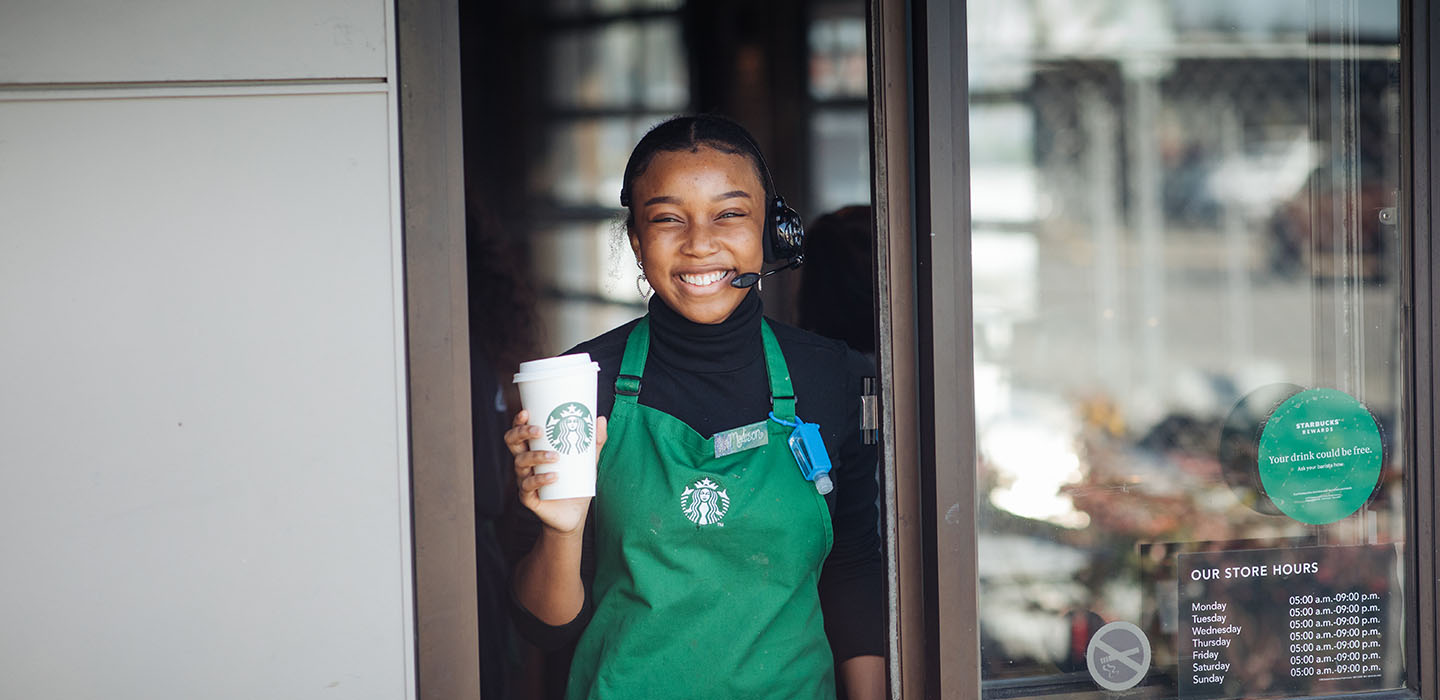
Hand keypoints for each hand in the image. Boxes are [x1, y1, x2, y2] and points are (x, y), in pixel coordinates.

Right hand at [505, 409, 607, 534]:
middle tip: (539, 431)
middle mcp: (525, 463)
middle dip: (522, 433)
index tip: (526, 412)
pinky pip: (528, 486)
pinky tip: (554, 476)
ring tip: (555, 456)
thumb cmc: (576, 484)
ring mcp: (525, 480)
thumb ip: (594, 441)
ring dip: (537, 456)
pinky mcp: (529, 498)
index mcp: (534, 450)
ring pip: (520, 463)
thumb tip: (600, 419)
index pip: (519, 432)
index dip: (518, 422)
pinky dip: (540, 479)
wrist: (573, 515)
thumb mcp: (588, 461)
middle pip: (512, 443)